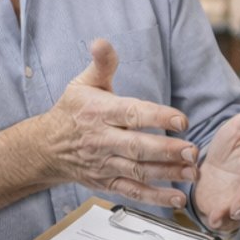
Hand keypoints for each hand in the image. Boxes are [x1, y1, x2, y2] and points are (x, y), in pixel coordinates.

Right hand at [40, 40, 197, 208]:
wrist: (47, 147)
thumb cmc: (72, 112)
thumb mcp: (83, 83)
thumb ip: (101, 64)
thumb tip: (102, 42)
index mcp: (99, 112)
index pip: (131, 114)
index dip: (157, 117)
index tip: (182, 120)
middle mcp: (101, 140)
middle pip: (137, 147)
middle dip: (166, 150)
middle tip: (192, 151)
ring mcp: (104, 164)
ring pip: (137, 172)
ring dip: (167, 174)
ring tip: (192, 172)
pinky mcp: (106, 183)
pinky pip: (131, 192)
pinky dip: (154, 198)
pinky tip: (176, 197)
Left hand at [192, 108, 239, 231]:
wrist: (217, 160)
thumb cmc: (234, 142)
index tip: (239, 204)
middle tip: (231, 213)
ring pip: (238, 218)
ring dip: (227, 220)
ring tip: (216, 218)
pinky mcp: (227, 212)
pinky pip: (224, 223)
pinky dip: (219, 224)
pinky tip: (212, 221)